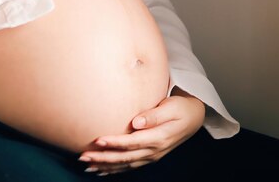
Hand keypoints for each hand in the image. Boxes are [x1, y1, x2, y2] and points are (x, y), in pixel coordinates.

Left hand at [78, 87, 204, 175]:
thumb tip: (137, 122)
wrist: (194, 118)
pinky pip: (129, 166)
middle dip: (103, 158)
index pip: (132, 142)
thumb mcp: (171, 107)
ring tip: (87, 164)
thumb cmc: (181, 108)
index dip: (114, 142)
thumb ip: (154, 115)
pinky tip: (101, 170)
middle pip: (125, 157)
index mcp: (159, 138)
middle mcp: (154, 150)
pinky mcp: (149, 156)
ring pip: (125, 164)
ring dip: (105, 165)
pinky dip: (114, 170)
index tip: (97, 140)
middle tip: (84, 155)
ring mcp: (152, 156)